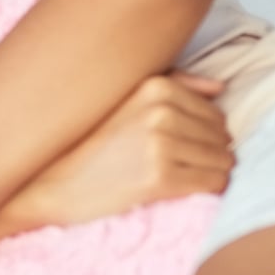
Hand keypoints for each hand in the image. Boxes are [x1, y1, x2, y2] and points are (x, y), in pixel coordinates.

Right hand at [4, 72, 233, 228]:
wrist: (52, 182)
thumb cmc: (90, 143)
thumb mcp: (127, 101)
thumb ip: (176, 85)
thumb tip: (219, 87)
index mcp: (155, 87)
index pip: (214, 112)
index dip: (207, 134)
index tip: (187, 147)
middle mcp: (161, 111)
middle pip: (221, 136)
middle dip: (213, 152)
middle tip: (185, 165)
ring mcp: (160, 144)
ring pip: (222, 160)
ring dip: (212, 171)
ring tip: (184, 177)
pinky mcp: (159, 178)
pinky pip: (213, 182)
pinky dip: (210, 188)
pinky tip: (187, 189)